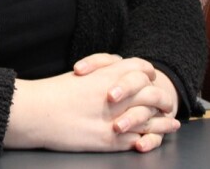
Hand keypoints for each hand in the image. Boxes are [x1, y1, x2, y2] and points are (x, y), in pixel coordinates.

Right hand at [4, 55, 179, 152]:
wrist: (38, 112)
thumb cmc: (52, 94)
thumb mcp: (80, 76)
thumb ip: (100, 74)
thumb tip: (111, 76)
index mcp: (108, 75)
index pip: (140, 68)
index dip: (148, 73)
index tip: (151, 78)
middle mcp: (117, 94)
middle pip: (151, 93)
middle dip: (162, 98)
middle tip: (166, 102)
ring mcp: (116, 117)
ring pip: (150, 117)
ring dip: (163, 121)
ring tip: (171, 122)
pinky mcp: (111, 139)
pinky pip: (138, 139)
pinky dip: (150, 139)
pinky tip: (154, 139)